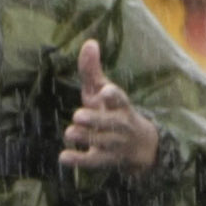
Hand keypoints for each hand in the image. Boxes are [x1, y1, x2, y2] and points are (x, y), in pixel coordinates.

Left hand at [58, 40, 158, 172]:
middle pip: (109, 123)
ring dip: (85, 137)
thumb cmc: (114, 111)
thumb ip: (93, 70)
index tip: (105, 92)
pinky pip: (92, 162)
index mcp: (120, 105)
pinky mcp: (104, 160)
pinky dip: (78, 160)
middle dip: (95, 119)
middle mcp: (119, 125)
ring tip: (71, 132)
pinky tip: (64, 157)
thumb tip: (89, 43)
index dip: (113, 96)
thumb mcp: (104, 91)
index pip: (120, 99)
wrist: (141, 147)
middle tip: (78, 115)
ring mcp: (113, 144)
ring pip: (100, 142)